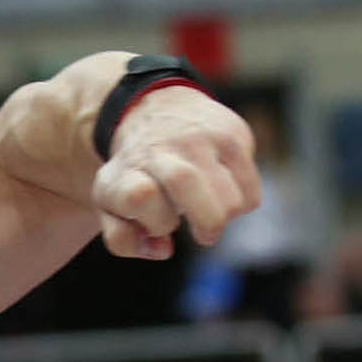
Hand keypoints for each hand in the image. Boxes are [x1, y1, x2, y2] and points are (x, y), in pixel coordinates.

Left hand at [93, 86, 258, 260]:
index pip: (139, 195)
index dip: (155, 222)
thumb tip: (164, 250)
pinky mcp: (231, 131)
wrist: (152, 111)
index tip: (158, 228)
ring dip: (226, 216)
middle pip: (186, 182)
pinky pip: (250, 187)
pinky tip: (224, 193)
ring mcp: (199, 135)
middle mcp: (161, 146)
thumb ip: (122, 239)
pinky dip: (243, 202)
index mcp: (127, 170)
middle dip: (205, 222)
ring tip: (211, 211)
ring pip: (228, 195)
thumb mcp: (111, 205)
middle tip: (204, 235)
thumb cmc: (135, 175)